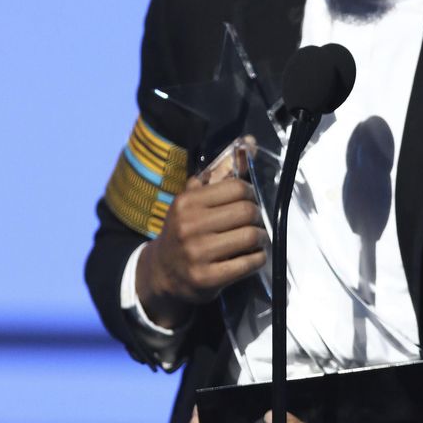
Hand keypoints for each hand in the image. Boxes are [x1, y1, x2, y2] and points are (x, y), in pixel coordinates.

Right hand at [137, 150, 266, 327]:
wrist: (161, 273)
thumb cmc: (184, 230)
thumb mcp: (194, 199)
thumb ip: (222, 172)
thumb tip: (251, 143)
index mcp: (187, 202)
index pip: (237, 188)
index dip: (250, 194)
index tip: (247, 202)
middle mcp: (189, 226)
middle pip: (248, 212)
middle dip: (257, 217)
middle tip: (253, 223)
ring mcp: (197, 254)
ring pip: (252, 237)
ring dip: (261, 239)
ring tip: (255, 240)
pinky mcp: (207, 279)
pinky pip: (249, 263)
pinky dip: (258, 259)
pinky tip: (252, 257)